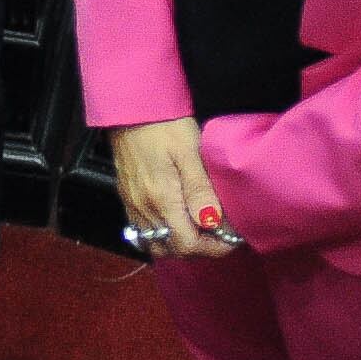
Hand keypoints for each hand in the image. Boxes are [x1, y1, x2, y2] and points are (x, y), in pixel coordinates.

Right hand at [109, 118, 236, 258]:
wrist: (129, 109)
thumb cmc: (165, 126)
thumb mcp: (190, 152)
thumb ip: (200, 190)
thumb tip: (214, 223)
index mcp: (161, 199)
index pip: (187, 244)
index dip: (214, 248)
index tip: (232, 240)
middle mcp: (144, 209)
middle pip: (172, 250)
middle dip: (199, 250)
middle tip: (221, 236)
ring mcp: (133, 206)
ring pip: (156, 245)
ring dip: (180, 246)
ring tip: (200, 232)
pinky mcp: (127, 200)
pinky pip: (143, 233)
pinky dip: (163, 237)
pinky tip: (177, 223)